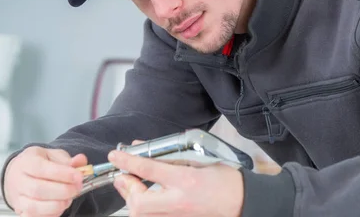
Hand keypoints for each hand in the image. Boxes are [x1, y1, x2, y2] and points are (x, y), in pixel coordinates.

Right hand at [4, 146, 86, 216]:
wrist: (20, 173)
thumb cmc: (40, 163)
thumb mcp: (54, 155)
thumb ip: (68, 159)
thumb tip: (80, 160)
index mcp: (26, 162)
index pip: (41, 168)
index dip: (62, 174)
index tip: (79, 176)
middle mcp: (18, 180)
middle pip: (38, 189)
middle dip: (63, 190)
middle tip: (78, 187)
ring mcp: (17, 198)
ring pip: (34, 207)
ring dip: (57, 204)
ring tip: (70, 198)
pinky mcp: (21, 211)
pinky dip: (50, 213)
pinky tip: (61, 205)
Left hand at [108, 140, 243, 216]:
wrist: (242, 202)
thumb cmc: (226, 180)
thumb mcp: (200, 160)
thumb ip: (172, 156)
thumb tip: (145, 149)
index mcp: (187, 180)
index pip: (149, 169)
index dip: (128, 161)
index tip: (116, 155)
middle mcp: (179, 201)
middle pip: (139, 203)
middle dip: (127, 189)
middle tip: (124, 176)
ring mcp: (178, 216)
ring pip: (141, 214)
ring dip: (133, 200)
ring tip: (134, 186)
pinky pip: (152, 216)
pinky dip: (144, 208)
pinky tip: (148, 198)